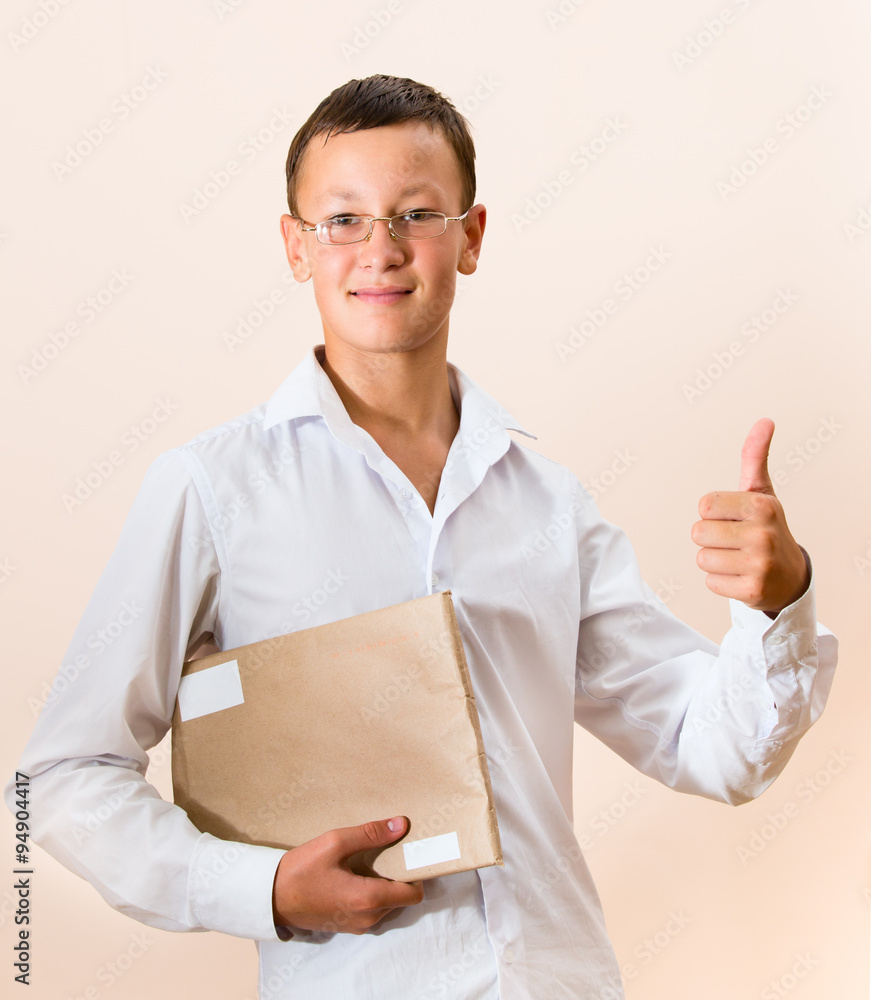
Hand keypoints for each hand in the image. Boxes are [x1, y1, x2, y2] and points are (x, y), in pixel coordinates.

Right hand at [272, 816, 423, 934]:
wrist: (270, 897)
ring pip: (387, 906)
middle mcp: (367, 918)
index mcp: (368, 899)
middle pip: (402, 899)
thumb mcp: (334, 843)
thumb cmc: (301, 870)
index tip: (410, 855)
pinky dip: (371, 895)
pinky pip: (372, 912)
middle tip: (389, 853)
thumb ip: (370, 834)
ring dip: (385, 887)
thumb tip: (401, 824)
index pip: (413, 894)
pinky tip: (356, 875)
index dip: (416, 874)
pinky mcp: (347, 926)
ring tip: (370, 862)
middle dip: (400, 877)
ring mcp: (357, 926)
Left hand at [691, 418, 809, 614]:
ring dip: (714, 560)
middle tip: (735, 541)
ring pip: (702, 558)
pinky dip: (720, 582)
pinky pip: (710, 582)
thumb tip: (765, 420)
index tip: (733, 518)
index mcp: (761, 506)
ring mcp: (759, 564)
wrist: (791, 576)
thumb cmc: (767, 528)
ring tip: (738, 558)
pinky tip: (741, 576)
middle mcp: (762, 534)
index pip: (704, 505)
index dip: (713, 513)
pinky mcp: (752, 590)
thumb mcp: (762, 492)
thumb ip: (755, 457)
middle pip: (698, 532)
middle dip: (711, 537)